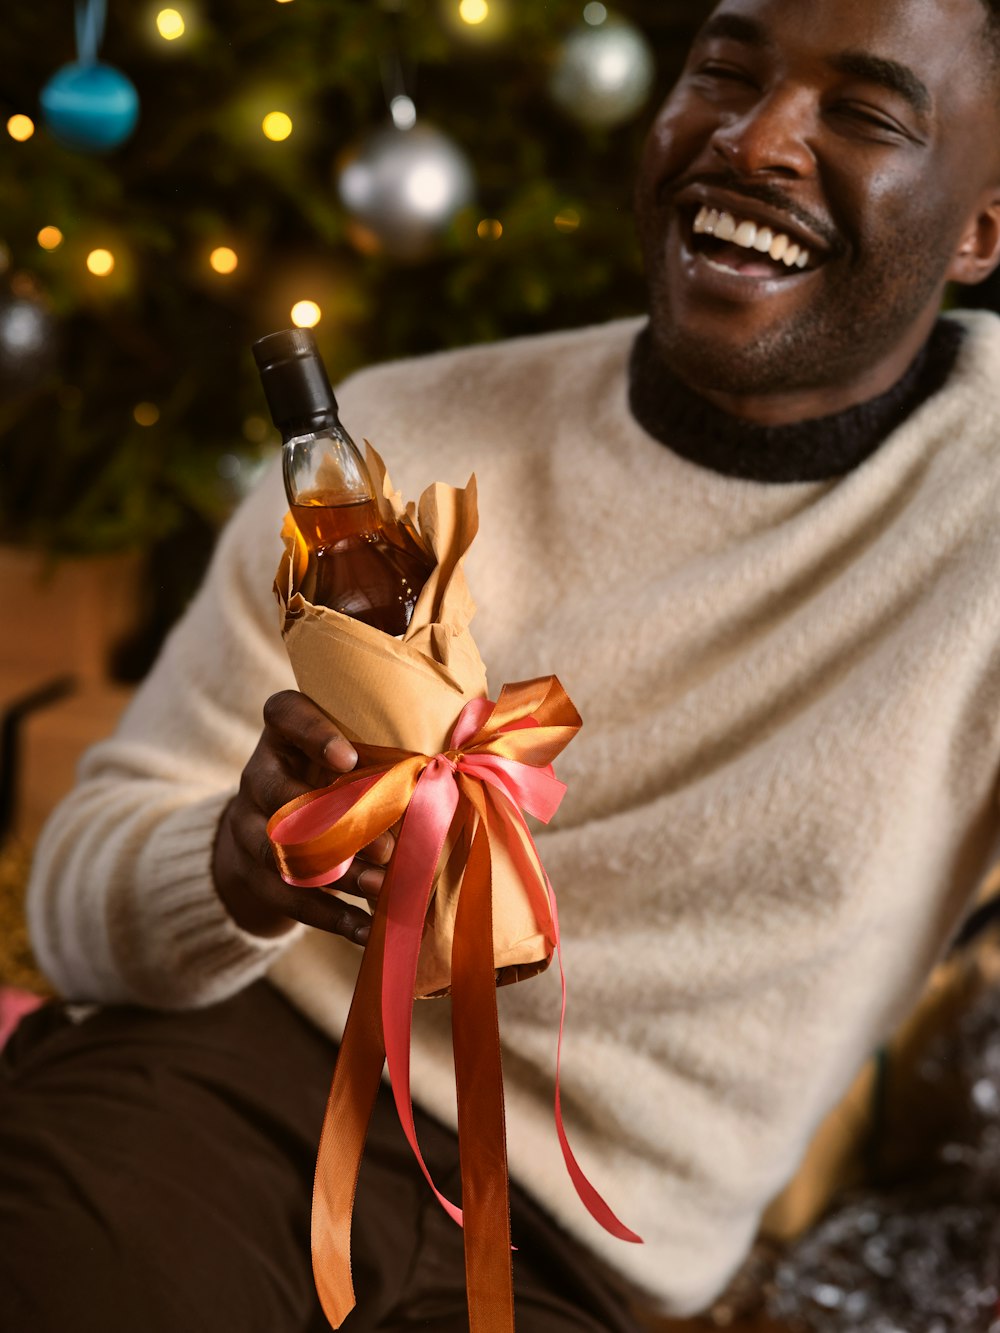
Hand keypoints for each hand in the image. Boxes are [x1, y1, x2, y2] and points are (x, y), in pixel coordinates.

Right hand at [212, 690, 391, 942]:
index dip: (312, 733)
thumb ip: (387, 756)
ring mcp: (248, 826)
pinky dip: (332, 917)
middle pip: (280, 794)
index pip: (285, 714)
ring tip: (384, 888)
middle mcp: (259, 775)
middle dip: (336, 823)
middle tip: (387, 847)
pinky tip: (368, 930)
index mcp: (285, 734)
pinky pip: (289, 899)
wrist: (270, 828)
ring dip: (339, 874)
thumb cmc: (335, 780)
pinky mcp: (252, 874)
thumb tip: (458, 769)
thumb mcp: (350, 756)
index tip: (349, 757)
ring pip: (283, 852)